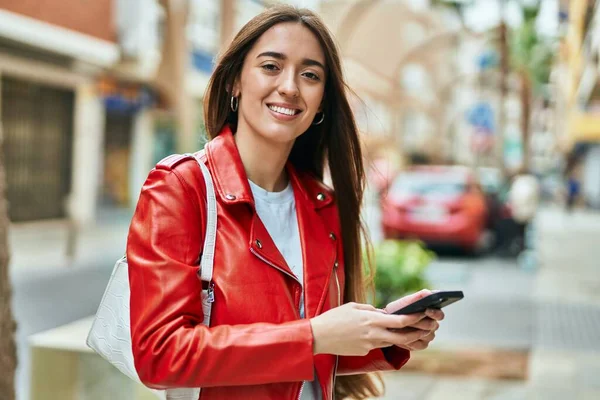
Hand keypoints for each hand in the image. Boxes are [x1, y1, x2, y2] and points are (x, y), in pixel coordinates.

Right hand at [309, 302, 430, 355]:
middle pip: (402, 337)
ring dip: (398, 337)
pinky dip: (379, 340)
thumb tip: (381, 313)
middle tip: (423, 328)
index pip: (400, 321)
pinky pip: (376, 345)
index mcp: (372, 320)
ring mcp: (369, 345)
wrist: (319, 336)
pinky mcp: (364, 352)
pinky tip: (372, 334)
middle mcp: (373, 334)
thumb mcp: (353, 306)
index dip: (414, 318)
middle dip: (415, 333)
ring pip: (390, 342)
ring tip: (404, 331)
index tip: (422, 314)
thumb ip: (370, 309)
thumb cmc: (334, 318)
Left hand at [384, 289, 444, 350]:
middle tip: (410, 321)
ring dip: (414, 332)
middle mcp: (433, 324)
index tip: (426, 310)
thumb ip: (418, 296)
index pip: (440, 314)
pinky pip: (420, 345)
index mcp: (432, 312)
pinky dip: (411, 342)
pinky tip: (401, 338)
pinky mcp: (422, 345)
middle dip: (421, 322)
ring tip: (402, 329)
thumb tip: (429, 293)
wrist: (388, 323)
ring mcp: (428, 335)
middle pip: (433, 326)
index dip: (435, 313)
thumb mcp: (405, 302)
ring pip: (427, 336)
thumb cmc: (399, 310)